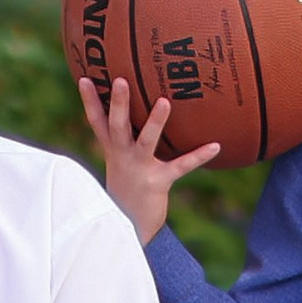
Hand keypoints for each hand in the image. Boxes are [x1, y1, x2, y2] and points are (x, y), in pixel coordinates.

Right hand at [78, 75, 220, 245]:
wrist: (129, 224)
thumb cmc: (127, 185)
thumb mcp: (120, 160)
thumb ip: (122, 137)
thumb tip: (130, 109)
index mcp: (112, 149)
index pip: (97, 121)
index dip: (89, 100)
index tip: (86, 77)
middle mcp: (122, 156)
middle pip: (117, 125)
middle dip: (118, 103)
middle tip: (120, 79)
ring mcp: (140, 169)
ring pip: (146, 141)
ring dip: (155, 122)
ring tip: (165, 101)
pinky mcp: (158, 183)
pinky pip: (181, 166)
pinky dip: (198, 157)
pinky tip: (215, 146)